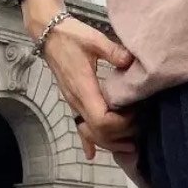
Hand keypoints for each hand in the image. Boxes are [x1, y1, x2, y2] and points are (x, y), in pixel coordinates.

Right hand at [23, 0, 136, 161]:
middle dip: (120, 136)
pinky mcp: (73, 103)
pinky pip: (80, 127)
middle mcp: (77, 102)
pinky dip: (87, 142)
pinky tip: (91, 155)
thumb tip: (132, 62)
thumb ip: (114, 52)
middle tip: (138, 129)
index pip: (102, 121)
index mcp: (84, 89)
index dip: (120, 124)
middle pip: (99, 133)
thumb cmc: (70, 35)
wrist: (48, 33)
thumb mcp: (94, 39)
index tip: (134, 115)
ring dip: (110, 142)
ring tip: (129, 144)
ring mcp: (74, 104)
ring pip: (91, 134)